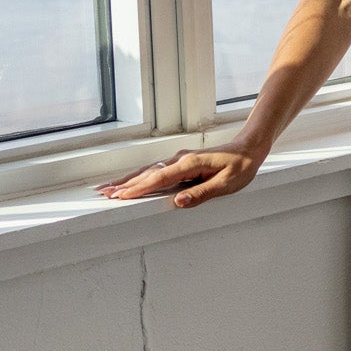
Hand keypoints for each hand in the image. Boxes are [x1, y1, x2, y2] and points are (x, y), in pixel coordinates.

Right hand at [97, 146, 261, 209]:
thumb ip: (202, 193)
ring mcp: (179, 159)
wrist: (248, 148)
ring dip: (127, 180)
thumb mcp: (227, 184)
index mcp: (190, 164)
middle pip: (147, 173)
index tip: (120, 197)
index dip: (138, 189)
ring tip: (107, 188)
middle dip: (124, 184)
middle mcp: (180, 159)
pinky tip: (131, 181)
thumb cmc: (241, 167)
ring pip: (148, 170)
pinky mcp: (181, 162)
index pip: (159, 179)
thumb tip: (179, 202)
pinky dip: (140, 176)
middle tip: (102, 193)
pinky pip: (156, 170)